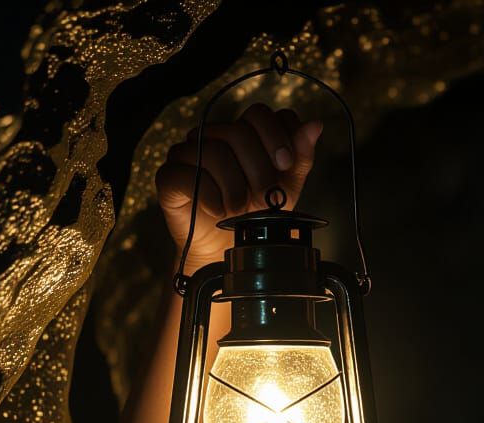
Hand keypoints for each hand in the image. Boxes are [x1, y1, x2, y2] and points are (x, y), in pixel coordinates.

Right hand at [155, 103, 322, 270]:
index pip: (260, 113)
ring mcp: (188, 153)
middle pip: (239, 131)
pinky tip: (218, 210)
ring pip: (214, 151)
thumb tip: (315, 125)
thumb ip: (300, 157)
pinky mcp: (169, 176)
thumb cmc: (256, 215)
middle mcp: (213, 136)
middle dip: (259, 170)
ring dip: (235, 188)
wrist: (226, 248)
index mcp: (243, 133)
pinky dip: (209, 196)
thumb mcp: (286, 188)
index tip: (286, 163)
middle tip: (265, 198)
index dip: (276, 135)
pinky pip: (187, 174)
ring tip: (239, 210)